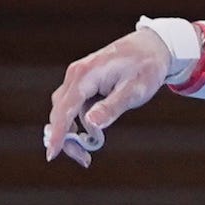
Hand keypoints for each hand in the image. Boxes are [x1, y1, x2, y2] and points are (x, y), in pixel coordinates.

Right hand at [44, 29, 171, 166]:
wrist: (153, 45)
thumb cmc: (146, 67)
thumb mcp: (135, 89)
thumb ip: (113, 107)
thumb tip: (90, 124)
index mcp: (86, 75)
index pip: (65, 109)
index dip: (58, 134)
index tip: (51, 156)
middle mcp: (76, 74)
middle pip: (61, 113)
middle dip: (68, 139)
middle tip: (85, 159)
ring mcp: (77, 77)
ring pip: (66, 111)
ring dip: (74, 132)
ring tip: (93, 147)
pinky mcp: (82, 82)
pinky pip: (74, 106)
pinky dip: (80, 121)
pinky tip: (94, 131)